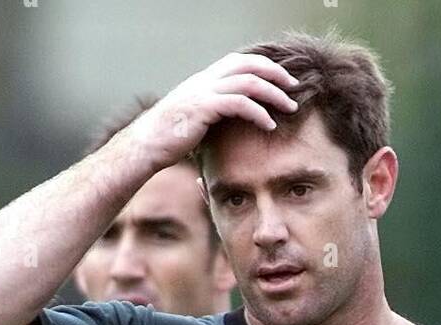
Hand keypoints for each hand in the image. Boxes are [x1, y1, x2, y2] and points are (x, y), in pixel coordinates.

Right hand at [123, 53, 300, 170]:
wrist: (146, 145)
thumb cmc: (169, 138)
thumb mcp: (195, 119)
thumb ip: (213, 112)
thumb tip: (230, 119)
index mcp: (204, 80)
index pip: (239, 61)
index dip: (263, 65)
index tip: (282, 79)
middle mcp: (204, 80)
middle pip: (248, 65)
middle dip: (275, 73)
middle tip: (294, 87)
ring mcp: (203, 92)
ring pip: (248, 82)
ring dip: (274, 94)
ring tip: (290, 107)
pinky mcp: (203, 108)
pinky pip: (238, 104)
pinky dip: (258, 112)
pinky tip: (269, 124)